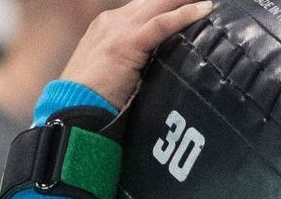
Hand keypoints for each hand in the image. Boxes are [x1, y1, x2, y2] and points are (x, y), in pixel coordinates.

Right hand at [62, 0, 217, 109]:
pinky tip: (204, 9)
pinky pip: (161, 23)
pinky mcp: (127, 42)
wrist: (73, 106)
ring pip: (160, 4)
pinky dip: (185, 14)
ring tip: (208, 0)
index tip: (192, 4)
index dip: (169, 5)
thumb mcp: (114, 69)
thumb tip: (162, 63)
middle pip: (154, 1)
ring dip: (185, 0)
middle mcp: (113, 20)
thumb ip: (134, 58)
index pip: (145, 8)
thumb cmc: (92, 97)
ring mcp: (119, 28)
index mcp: (108, 25)